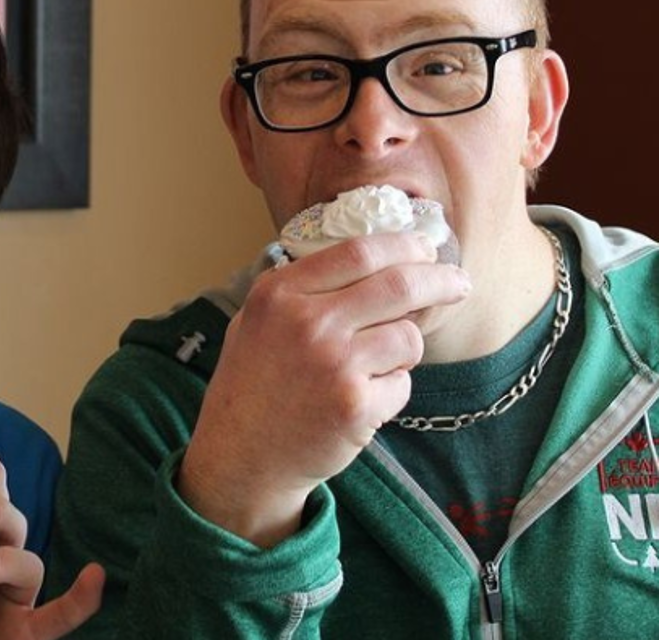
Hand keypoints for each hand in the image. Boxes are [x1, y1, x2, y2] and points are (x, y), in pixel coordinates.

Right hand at [180, 232, 468, 545]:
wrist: (241, 453)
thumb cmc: (253, 383)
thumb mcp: (257, 319)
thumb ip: (303, 289)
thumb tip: (373, 257)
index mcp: (279, 293)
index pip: (358, 252)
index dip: (403, 246)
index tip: (425, 248)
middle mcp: (306, 322)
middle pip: (399, 284)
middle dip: (440, 280)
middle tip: (457, 284)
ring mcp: (333, 364)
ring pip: (408, 337)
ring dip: (404, 349)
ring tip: (374, 366)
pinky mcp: (356, 404)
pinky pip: (402, 383)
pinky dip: (390, 390)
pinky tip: (358, 401)